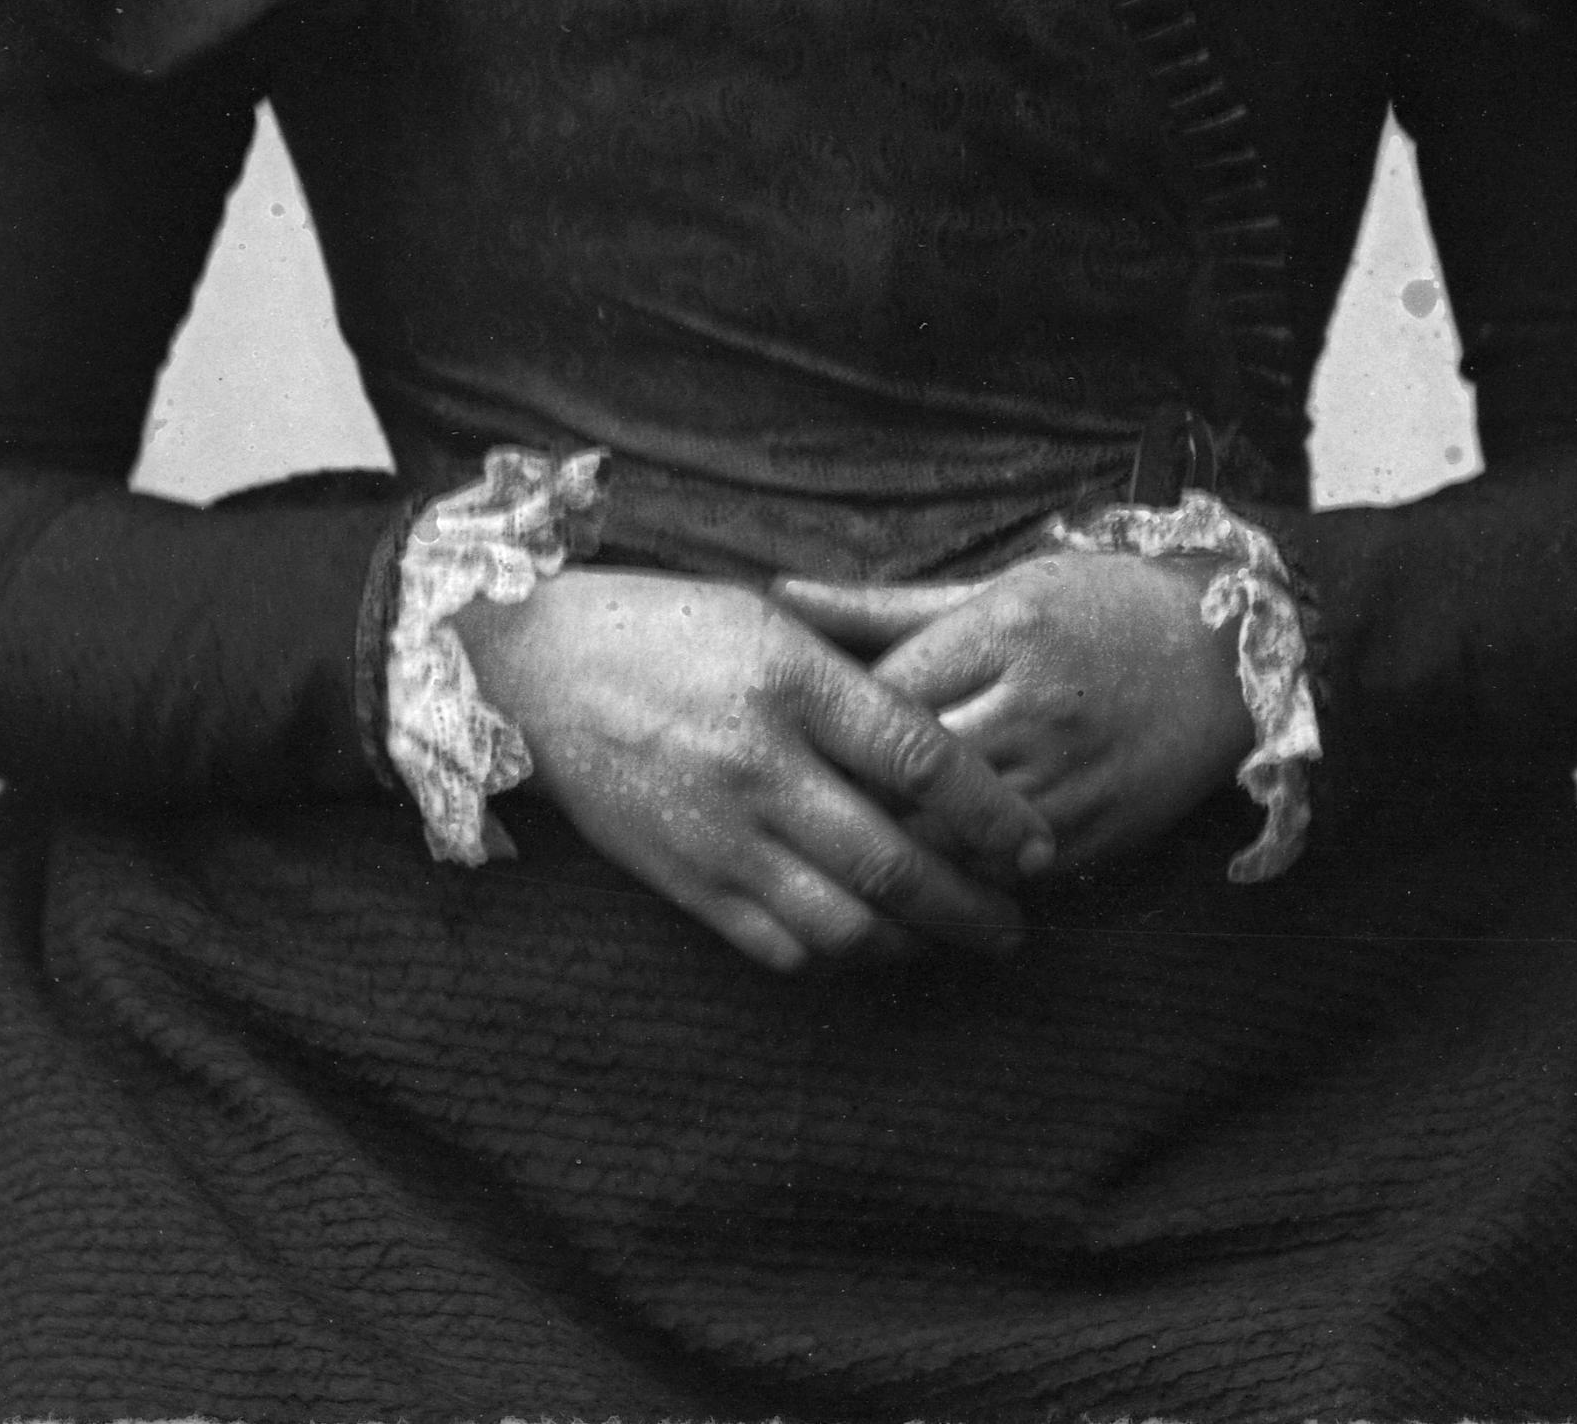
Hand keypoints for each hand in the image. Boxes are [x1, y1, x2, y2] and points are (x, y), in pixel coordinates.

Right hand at [458, 568, 1056, 979]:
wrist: (539, 672)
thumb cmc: (666, 627)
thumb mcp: (771, 617)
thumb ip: (856, 670)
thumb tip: (952, 724)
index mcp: (791, 682)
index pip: (921, 759)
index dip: (993, 812)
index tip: (1038, 845)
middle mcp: (760, 765)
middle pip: (893, 861)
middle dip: (971, 905)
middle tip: (1015, 924)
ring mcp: (719, 834)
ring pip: (843, 924)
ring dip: (914, 945)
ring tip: (953, 943)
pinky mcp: (685, 882)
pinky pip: (780, 947)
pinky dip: (839, 958)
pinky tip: (872, 946)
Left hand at [773, 549, 1255, 875]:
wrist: (1229, 657)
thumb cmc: (1101, 607)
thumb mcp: (995, 589)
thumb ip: (882, 608)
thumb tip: (781, 598)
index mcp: (1000, 632)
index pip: (882, 697)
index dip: (829, 728)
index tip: (798, 741)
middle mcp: (1032, 706)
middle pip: (906, 776)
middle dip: (850, 799)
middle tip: (802, 811)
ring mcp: (1066, 776)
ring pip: (949, 837)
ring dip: (897, 851)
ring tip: (846, 856)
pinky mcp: (1094, 833)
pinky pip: (1002, 873)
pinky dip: (958, 877)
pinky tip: (922, 879)